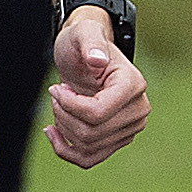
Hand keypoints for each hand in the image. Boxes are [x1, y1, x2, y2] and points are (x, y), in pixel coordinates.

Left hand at [46, 7, 150, 166]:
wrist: (86, 55)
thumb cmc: (83, 41)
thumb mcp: (83, 33)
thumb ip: (90, 41)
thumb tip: (97, 60)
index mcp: (133, 85)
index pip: (97, 113)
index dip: (69, 105)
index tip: (56, 88)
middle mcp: (138, 110)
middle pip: (91, 133)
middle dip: (63, 115)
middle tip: (55, 94)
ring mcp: (130, 128)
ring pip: (88, 147)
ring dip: (64, 128)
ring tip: (58, 105)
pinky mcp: (118, 140)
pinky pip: (89, 159)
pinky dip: (66, 151)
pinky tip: (53, 133)